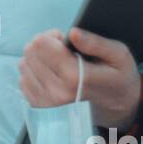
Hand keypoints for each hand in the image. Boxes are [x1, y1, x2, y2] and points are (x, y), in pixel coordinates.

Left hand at [18, 27, 142, 129]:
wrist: (118, 110)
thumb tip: (73, 33)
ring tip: (58, 64)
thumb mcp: (118, 56)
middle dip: (45, 45)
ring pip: (24, 65)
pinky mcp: (40, 108)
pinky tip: (51, 75)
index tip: (65, 41)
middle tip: (62, 51)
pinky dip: (34, 73)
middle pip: (30, 52)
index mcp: (74, 77)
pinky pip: (23, 80)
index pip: (41, 44)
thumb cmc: (118, 80)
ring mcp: (46, 102)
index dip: (52, 36)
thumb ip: (95, 43)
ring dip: (38, 59)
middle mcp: (56, 92)